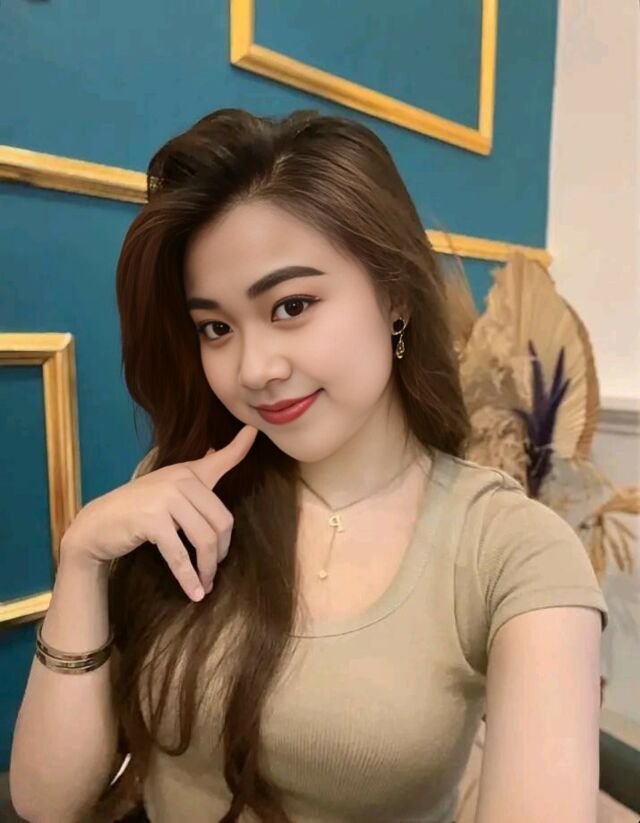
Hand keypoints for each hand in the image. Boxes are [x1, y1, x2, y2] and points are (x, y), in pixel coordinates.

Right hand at [60, 425, 258, 600]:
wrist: (96, 525)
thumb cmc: (136, 510)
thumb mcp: (166, 487)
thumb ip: (193, 477)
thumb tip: (216, 450)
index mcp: (187, 472)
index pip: (220, 458)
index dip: (239, 447)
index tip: (254, 430)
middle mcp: (179, 480)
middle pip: (222, 520)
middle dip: (222, 551)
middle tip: (214, 569)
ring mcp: (165, 498)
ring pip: (205, 539)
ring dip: (207, 569)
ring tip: (205, 585)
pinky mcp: (152, 520)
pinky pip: (180, 554)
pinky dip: (189, 577)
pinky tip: (194, 593)